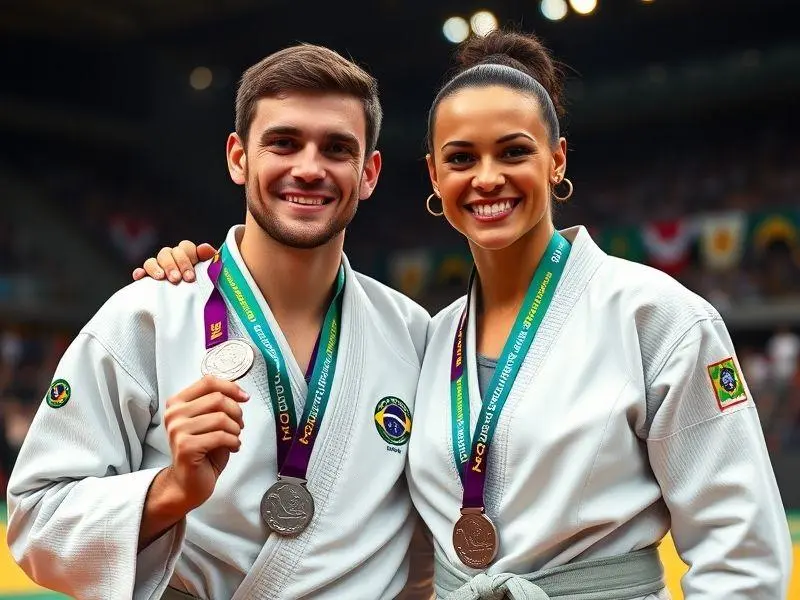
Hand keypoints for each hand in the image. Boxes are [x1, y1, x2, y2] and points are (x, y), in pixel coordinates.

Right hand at [132, 240, 216, 283]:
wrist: (199, 310)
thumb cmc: (207, 289)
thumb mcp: (211, 275)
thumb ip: (210, 260)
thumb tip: (204, 248)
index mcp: (189, 256)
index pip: (185, 247)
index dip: (187, 257)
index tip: (190, 276)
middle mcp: (173, 259)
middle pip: (167, 252)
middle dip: (173, 265)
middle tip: (177, 279)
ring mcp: (160, 268)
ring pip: (153, 260)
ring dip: (156, 267)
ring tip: (162, 278)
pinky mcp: (148, 279)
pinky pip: (141, 271)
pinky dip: (140, 272)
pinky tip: (140, 277)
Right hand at [162, 375, 248, 510]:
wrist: (187, 483)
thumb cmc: (202, 451)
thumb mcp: (210, 421)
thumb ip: (217, 404)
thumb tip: (240, 393)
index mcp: (178, 402)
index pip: (208, 381)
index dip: (231, 387)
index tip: (244, 397)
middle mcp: (174, 414)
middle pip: (217, 399)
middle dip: (236, 412)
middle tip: (239, 426)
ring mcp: (178, 430)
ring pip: (221, 418)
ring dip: (236, 430)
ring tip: (234, 438)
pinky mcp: (186, 447)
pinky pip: (221, 436)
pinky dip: (234, 442)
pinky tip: (233, 448)